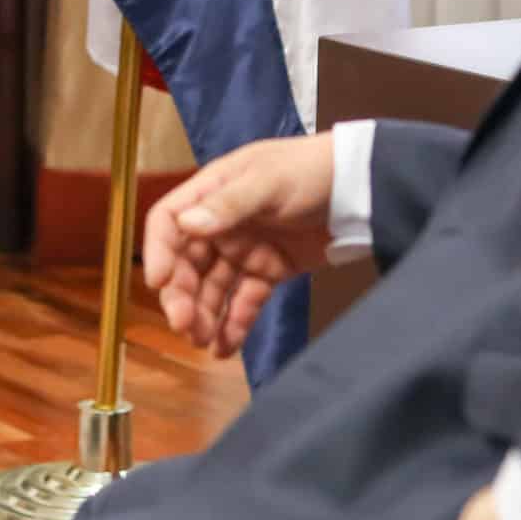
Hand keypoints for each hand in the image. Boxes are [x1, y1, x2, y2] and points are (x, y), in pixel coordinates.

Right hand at [141, 132, 335, 356]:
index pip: (169, 222)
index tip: (159, 282)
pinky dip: (235, 325)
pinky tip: (225, 348)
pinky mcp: (269, 271)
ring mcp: (245, 249)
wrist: (362, 189)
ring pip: (213, 288)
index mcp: (213, 192)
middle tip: (185, 325)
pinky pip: (245, 302)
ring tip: (204, 342)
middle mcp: (222, 223)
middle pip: (187, 263)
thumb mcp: (268, 182)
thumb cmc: (311, 171)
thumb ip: (228, 205)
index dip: (158, 251)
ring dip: (205, 316)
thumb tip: (186, 225)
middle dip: (182, 296)